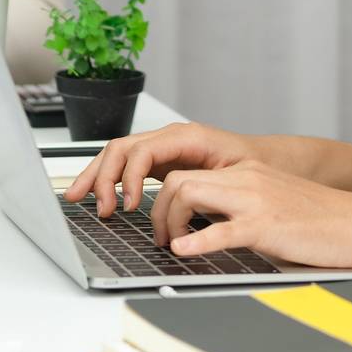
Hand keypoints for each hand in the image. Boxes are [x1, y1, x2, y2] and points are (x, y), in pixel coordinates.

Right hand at [63, 122, 258, 216]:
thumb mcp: (239, 178)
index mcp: (187, 137)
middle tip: (100, 208)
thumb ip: (210, 192)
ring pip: (118, 154)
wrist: (270, 160)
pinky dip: (109, 179)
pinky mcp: (162, 162)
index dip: (128, 177)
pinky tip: (99, 196)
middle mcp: (171, 138)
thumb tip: (182, 214)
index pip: (142, 150)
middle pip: (121, 148)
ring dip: (97, 176)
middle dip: (101, 175)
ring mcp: (164, 148)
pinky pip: (127, 165)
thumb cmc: (257, 166)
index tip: (128, 206)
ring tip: (80, 199)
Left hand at [152, 160, 351, 268]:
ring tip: (172, 245)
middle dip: (159, 211)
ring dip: (169, 222)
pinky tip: (186, 251)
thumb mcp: (272, 202)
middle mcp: (246, 179)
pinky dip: (197, 241)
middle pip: (179, 180)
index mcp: (246, 173)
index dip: (164, 199)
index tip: (162, 222)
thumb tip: (206, 229)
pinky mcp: (266, 225)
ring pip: (190, 194)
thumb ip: (241, 208)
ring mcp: (255, 200)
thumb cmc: (319, 220)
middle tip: (161, 238)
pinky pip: (222, 230)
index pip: (187, 172)